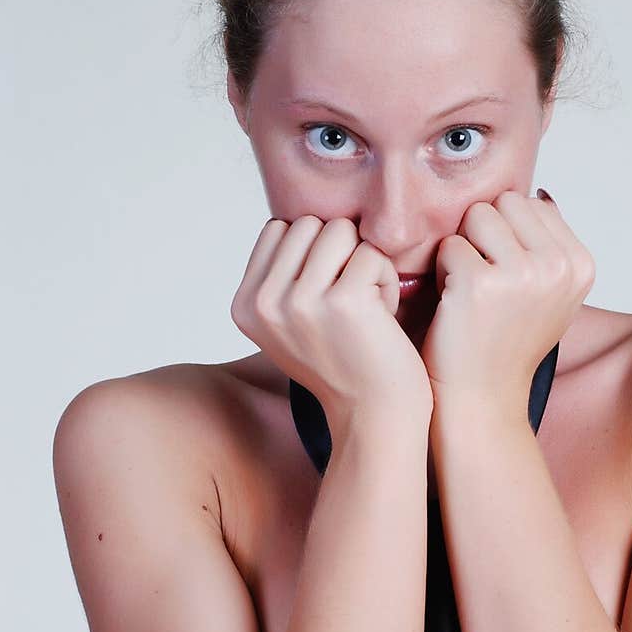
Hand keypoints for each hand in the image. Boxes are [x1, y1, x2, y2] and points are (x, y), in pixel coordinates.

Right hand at [231, 216, 433, 429]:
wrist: (374, 413)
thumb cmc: (343, 360)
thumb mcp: (290, 320)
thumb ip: (280, 273)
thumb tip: (291, 218)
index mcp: (245, 304)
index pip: (279, 228)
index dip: (313, 252)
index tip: (325, 297)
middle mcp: (264, 303)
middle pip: (309, 223)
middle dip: (339, 254)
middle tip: (350, 303)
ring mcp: (300, 302)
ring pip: (340, 230)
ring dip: (363, 263)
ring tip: (365, 306)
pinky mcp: (343, 302)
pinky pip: (371, 254)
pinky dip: (386, 280)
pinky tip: (382, 317)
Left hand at [420, 189, 594, 414]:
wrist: (482, 398)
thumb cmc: (507, 344)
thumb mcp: (549, 293)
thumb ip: (550, 244)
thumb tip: (540, 195)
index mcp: (581, 264)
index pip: (532, 204)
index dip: (508, 236)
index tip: (508, 279)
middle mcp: (559, 267)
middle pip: (505, 202)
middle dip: (485, 235)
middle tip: (485, 283)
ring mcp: (523, 273)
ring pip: (476, 216)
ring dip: (463, 248)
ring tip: (470, 291)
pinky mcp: (480, 283)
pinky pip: (449, 245)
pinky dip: (443, 272)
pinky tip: (454, 305)